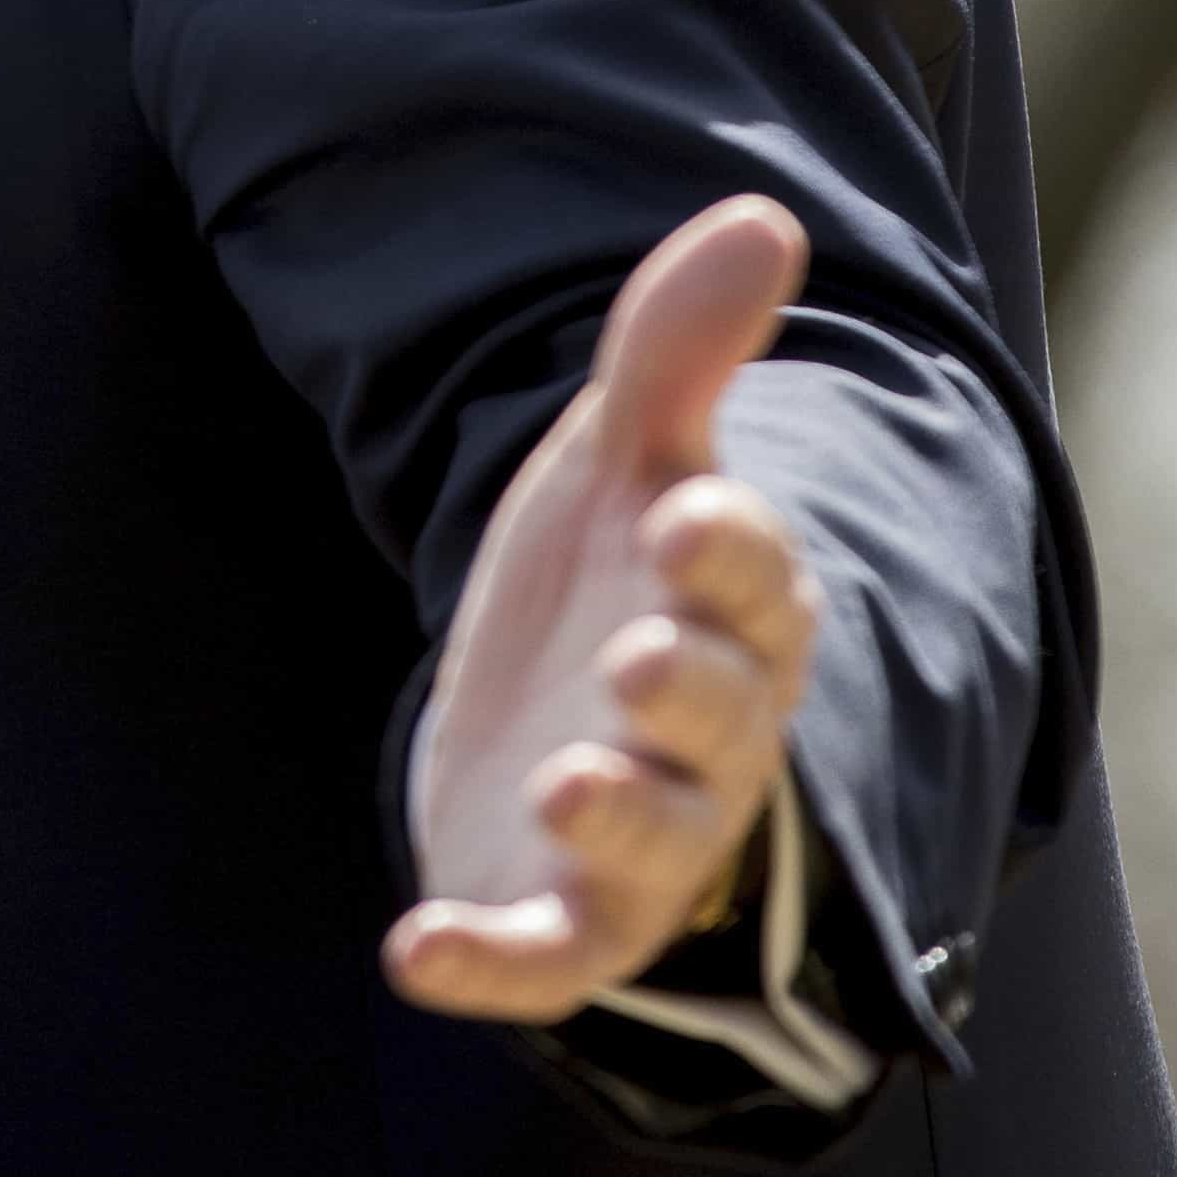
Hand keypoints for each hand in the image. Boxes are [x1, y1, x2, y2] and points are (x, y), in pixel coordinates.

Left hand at [383, 194, 824, 1024]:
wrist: (557, 702)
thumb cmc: (616, 570)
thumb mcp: (626, 454)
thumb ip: (679, 349)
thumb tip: (763, 213)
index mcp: (737, 614)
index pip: (759, 586)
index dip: (729, 555)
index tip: (688, 508)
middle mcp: (712, 737)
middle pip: (722, 723)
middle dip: (685, 694)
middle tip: (638, 658)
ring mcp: (641, 837)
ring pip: (651, 848)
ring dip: (615, 820)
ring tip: (566, 777)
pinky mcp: (562, 918)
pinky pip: (544, 958)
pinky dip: (488, 963)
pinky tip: (413, 950)